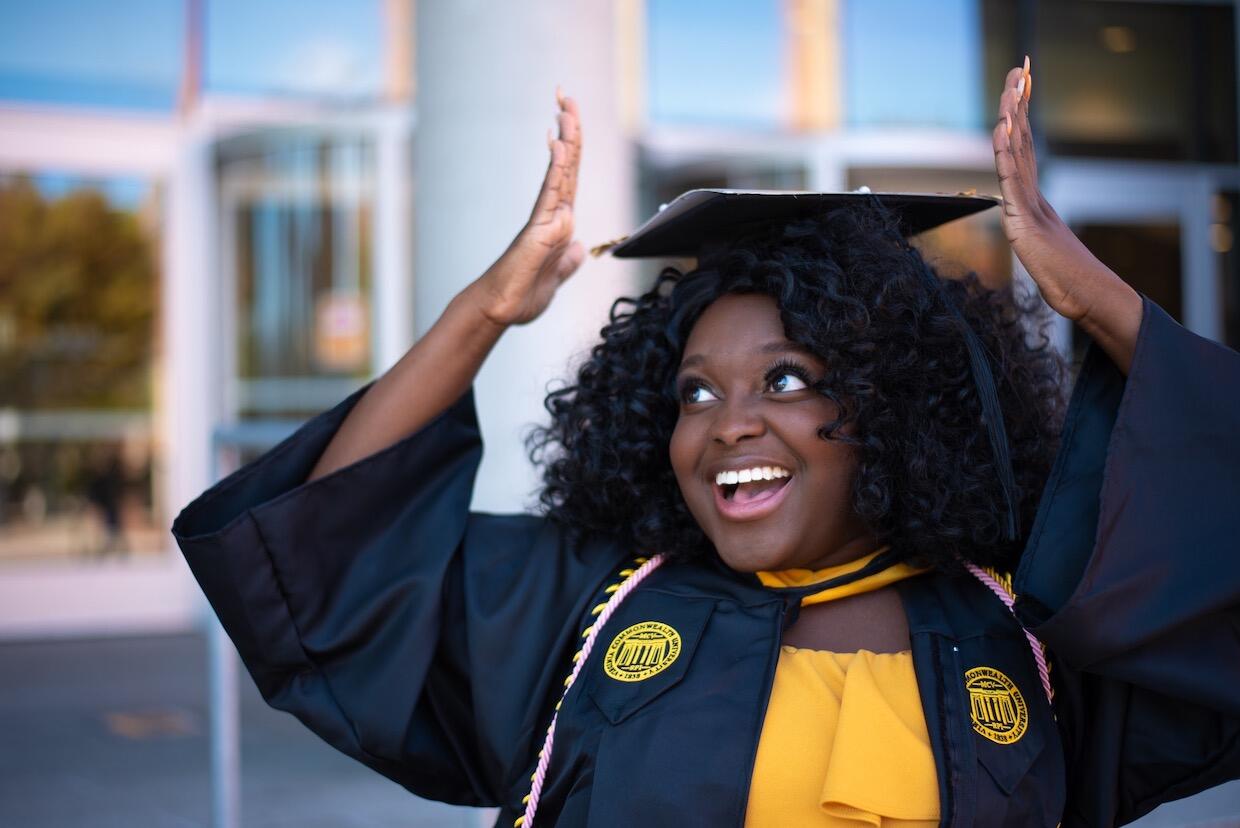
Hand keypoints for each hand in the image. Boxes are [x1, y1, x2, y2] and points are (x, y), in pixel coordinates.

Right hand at [471, 86, 586, 326]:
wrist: (501, 310)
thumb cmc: (522, 296)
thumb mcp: (557, 277)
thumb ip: (568, 261)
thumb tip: (578, 248)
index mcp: (560, 223)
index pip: (571, 177)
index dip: (574, 146)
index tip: (569, 117)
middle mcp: (553, 215)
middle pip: (567, 164)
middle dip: (569, 127)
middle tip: (565, 93)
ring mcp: (546, 219)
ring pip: (561, 171)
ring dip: (566, 136)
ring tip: (564, 104)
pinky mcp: (538, 230)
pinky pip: (551, 194)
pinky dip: (557, 168)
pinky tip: (560, 143)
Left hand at [992, 57, 1096, 322]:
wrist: (1086, 297)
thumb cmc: (1066, 278)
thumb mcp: (1040, 245)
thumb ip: (1032, 227)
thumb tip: (1027, 221)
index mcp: (1032, 197)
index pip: (1023, 147)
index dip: (1019, 115)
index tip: (1019, 85)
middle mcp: (1032, 194)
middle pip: (1022, 139)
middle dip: (1018, 102)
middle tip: (1019, 67)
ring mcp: (1030, 205)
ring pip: (1018, 152)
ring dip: (1013, 116)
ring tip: (1012, 83)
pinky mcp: (1025, 221)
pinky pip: (1013, 181)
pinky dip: (1007, 154)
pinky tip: (1003, 129)